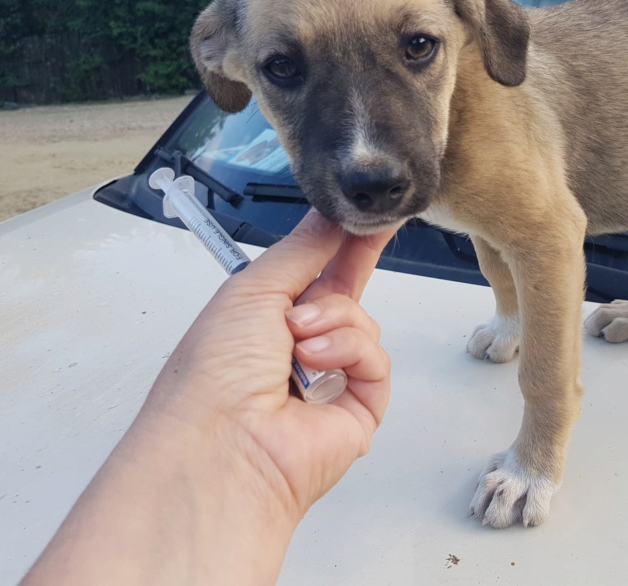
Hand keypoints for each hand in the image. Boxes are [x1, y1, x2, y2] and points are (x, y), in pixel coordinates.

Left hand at [142, 210, 397, 520]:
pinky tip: (319, 364)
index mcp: (263, 320)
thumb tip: (331, 217)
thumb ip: (302, 249)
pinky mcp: (358, 409)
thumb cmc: (215, 374)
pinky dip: (351, 354)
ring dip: (334, 320)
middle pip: (344, 295)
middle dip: (358, 259)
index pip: (313, 271)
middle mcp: (296, 350)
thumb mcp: (252, 289)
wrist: (224, 448)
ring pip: (362, 324)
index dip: (340, 241)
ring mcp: (329, 381)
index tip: (367, 212)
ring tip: (299, 340)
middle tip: (378, 225)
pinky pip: (377, 362)